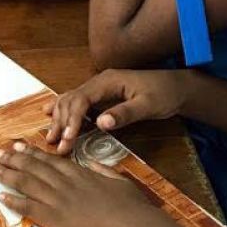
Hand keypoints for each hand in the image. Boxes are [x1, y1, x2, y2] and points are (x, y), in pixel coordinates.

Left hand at [0, 142, 155, 226]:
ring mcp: (57, 200)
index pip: (50, 159)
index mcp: (80, 172)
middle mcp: (64, 183)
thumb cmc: (130, 205)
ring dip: (7, 175)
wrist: (130, 226)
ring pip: (26, 183)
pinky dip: (13, 201)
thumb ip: (102, 170)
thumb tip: (92, 164)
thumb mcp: (118, 180)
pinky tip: (0, 196)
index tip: (18, 147)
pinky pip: (28, 207)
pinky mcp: (54, 218)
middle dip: (13, 159)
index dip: (31, 153)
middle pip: (33, 167)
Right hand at [44, 69, 188, 153]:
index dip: (71, 119)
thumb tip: (101, 123)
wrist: (177, 87)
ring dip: (60, 118)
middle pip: (71, 100)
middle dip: (61, 122)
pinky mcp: (102, 95)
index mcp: (108, 81)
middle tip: (55, 145)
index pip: (81, 99)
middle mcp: (99, 81)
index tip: (67, 139)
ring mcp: (99, 87)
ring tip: (51, 138)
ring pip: (70, 100)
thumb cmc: (165, 94)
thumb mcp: (148, 105)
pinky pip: (77, 101)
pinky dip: (63, 109)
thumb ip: (124, 113)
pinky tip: (49, 114)